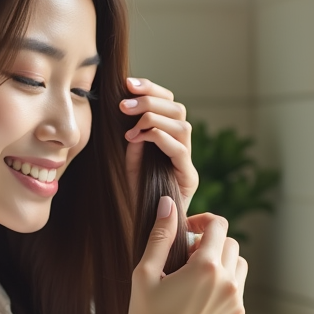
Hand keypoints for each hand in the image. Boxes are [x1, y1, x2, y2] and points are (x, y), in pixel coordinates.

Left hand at [120, 77, 197, 213]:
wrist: (148, 230)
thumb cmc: (137, 196)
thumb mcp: (129, 162)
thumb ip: (132, 140)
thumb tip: (129, 115)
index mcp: (170, 138)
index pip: (169, 103)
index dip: (152, 89)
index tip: (128, 83)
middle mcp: (183, 147)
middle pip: (178, 109)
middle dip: (150, 101)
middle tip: (124, 104)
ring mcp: (187, 162)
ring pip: (182, 125)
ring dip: (153, 118)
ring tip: (130, 126)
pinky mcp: (189, 177)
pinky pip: (179, 149)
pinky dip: (159, 138)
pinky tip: (140, 138)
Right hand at [126, 196, 247, 313]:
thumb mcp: (145, 275)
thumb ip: (160, 236)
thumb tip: (167, 204)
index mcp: (205, 267)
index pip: (218, 225)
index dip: (201, 220)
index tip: (184, 229)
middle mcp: (228, 281)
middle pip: (230, 242)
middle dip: (209, 241)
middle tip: (184, 255)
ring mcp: (235, 300)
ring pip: (239, 263)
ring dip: (221, 260)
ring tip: (194, 274)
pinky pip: (237, 287)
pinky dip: (224, 281)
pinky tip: (198, 295)